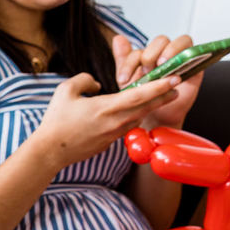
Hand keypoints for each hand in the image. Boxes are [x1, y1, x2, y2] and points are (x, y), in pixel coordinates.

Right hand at [33, 71, 180, 170]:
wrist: (51, 150)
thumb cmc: (56, 121)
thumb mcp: (65, 91)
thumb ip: (84, 80)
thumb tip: (97, 84)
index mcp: (106, 107)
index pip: (140, 95)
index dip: (159, 86)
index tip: (174, 79)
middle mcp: (115, 121)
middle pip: (147, 107)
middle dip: (164, 95)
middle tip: (177, 86)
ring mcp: (114, 133)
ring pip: (138, 116)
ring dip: (151, 106)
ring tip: (161, 97)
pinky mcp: (109, 141)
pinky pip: (127, 126)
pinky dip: (135, 116)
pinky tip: (136, 112)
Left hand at [112, 34, 200, 128]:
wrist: (157, 117)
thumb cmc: (145, 98)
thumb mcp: (128, 79)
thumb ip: (123, 59)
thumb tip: (118, 38)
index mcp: (149, 55)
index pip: (140, 49)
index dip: (130, 62)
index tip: (123, 79)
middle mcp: (166, 54)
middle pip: (162, 40)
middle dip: (151, 54)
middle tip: (146, 71)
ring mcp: (182, 59)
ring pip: (182, 41)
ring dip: (170, 51)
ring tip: (162, 66)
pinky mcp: (196, 67)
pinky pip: (197, 53)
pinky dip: (188, 56)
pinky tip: (177, 68)